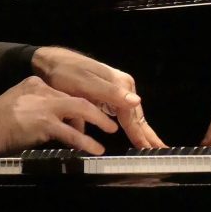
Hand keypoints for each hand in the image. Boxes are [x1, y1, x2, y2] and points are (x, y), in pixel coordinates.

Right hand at [0, 76, 119, 156]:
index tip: (85, 119)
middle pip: (76, 98)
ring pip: (80, 110)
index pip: (63, 94)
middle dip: (95, 109)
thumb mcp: (15, 106)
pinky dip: (86, 141)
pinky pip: (72, 133)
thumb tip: (48, 124)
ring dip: (98, 121)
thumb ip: (33, 109)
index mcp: (34, 84)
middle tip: (109, 119)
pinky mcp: (45, 122)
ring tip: (111, 130)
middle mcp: (41, 90)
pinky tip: (94, 148)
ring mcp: (45, 105)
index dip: (76, 108)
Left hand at [31, 46, 165, 147]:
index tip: (151, 148)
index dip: (140, 134)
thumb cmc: (66, 71)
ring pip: (130, 116)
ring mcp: (114, 91)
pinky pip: (120, 114)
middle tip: (161, 150)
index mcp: (121, 84)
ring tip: (151, 145)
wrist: (50, 62)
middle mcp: (121, 87)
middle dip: (147, 134)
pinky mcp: (105, 95)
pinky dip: (129, 124)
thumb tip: (137, 102)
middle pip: (135, 117)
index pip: (132, 116)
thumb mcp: (86, 82)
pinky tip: (135, 133)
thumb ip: (111, 93)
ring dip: (140, 131)